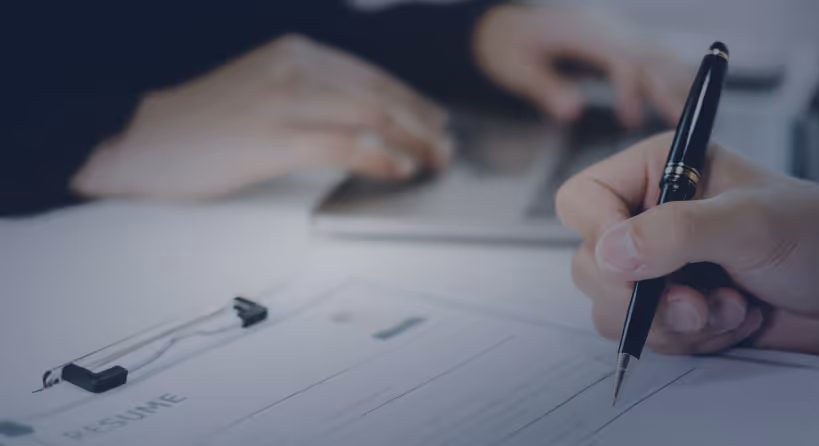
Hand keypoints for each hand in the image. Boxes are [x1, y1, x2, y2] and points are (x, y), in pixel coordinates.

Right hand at [72, 34, 453, 200]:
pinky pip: (343, 145)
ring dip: (412, 142)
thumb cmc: (203, 124)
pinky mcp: (273, 135)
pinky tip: (399, 169)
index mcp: (295, 52)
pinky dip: (379, 157)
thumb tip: (366, 119)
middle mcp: (294, 66)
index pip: (373, 75)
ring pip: (370, 116)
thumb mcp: (264, 90)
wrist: (141, 138)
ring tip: (434, 161)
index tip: (437, 123)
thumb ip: (311, 94)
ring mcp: (283, 99)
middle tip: (447, 148)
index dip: (413, 102)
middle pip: (380, 93)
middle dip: (422, 123)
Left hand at [473, 5, 690, 127]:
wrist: (507, 20)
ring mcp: (616, 32)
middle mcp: (607, 30)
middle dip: (669, 90)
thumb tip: (573, 112)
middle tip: (682, 125)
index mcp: (583, 34)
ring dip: (678, 83)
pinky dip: (672, 75)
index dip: (631, 89)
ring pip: (658, 54)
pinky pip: (654, 55)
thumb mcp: (515, 67)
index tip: (630, 121)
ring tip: (693, 118)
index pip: (621, 59)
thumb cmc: (508, 44)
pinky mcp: (620, 40)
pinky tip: (683, 97)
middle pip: (650, 57)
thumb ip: (545, 89)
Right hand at [557, 133, 818, 356]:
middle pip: (591, 265)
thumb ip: (677, 233)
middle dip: (646, 297)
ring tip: (731, 308)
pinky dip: (696, 339)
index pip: (584, 200)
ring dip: (677, 323)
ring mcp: (665, 267)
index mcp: (661, 171)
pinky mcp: (680, 308)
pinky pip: (653, 337)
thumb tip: (609, 252)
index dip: (599, 236)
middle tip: (698, 302)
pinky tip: (739, 319)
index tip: (635, 264)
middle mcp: (654, 216)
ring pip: (617, 311)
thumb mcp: (751, 223)